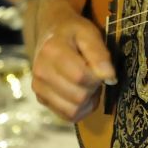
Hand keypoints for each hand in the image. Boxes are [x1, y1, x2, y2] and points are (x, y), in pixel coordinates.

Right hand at [31, 2, 116, 122]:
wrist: (51, 32)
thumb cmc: (73, 32)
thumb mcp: (89, 33)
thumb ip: (99, 54)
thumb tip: (109, 77)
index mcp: (52, 52)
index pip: (80, 77)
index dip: (98, 77)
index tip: (103, 69)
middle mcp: (41, 72)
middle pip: (78, 97)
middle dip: (93, 89)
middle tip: (95, 75)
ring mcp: (38, 88)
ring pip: (73, 111)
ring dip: (88, 101)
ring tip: (88, 84)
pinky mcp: (41, 99)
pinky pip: (67, 116)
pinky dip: (80, 109)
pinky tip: (82, 93)